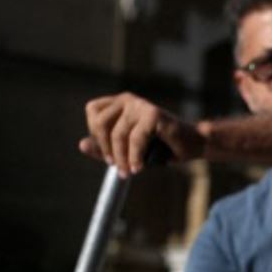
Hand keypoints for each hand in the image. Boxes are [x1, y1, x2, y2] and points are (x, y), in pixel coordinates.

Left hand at [79, 93, 203, 172]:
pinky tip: (139, 167)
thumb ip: (104, 148)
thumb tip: (81, 145)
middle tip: (117, 166)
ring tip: (129, 171)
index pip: (92, 111)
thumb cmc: (159, 147)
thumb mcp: (126, 150)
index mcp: (119, 103)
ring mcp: (141, 105)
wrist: (190, 145)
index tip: (108, 153)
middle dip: (106, 149)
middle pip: (101, 123)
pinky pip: (135, 139)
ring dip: (122, 157)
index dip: (96, 134)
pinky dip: (135, 156)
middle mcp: (128, 100)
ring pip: (118, 134)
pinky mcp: (153, 114)